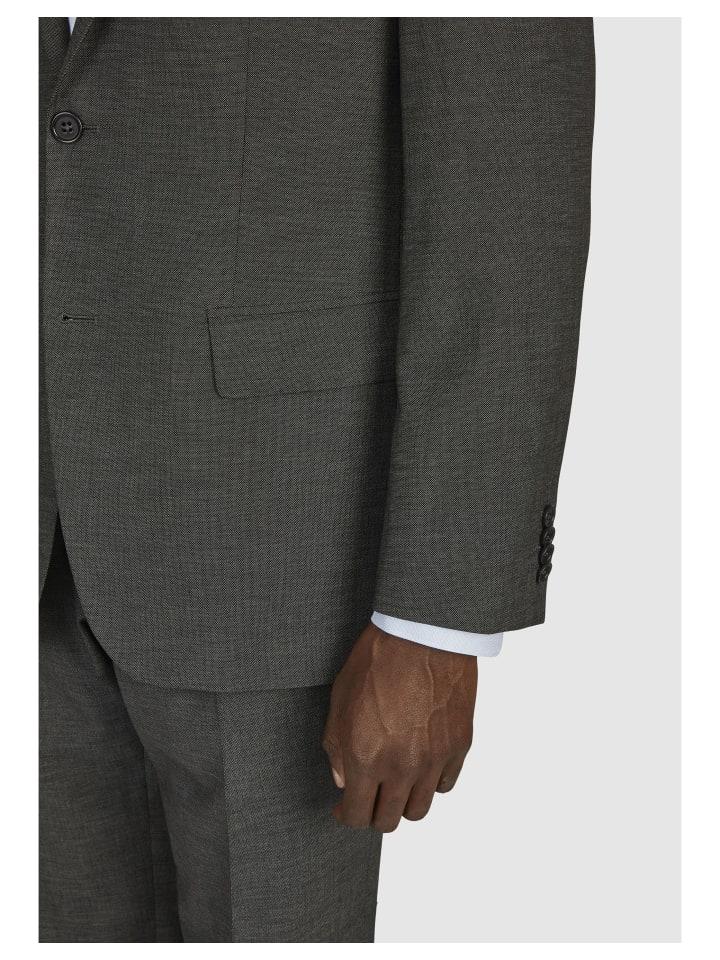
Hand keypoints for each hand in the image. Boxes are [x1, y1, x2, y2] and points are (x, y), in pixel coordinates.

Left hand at [322, 622, 476, 831]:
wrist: (423, 634)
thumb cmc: (377, 659)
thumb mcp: (340, 699)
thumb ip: (337, 747)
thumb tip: (343, 779)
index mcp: (366, 757)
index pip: (357, 815)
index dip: (346, 815)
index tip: (344, 806)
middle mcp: (401, 767)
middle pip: (388, 821)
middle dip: (373, 813)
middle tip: (368, 796)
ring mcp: (433, 759)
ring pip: (419, 810)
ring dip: (403, 802)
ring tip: (395, 784)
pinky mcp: (458, 746)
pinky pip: (444, 784)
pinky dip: (430, 783)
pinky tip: (420, 765)